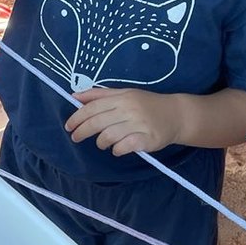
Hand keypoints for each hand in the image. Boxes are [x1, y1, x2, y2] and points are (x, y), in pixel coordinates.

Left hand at [64, 88, 181, 155]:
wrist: (177, 114)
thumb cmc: (147, 104)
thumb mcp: (125, 93)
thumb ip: (99, 95)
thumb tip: (74, 96)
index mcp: (122, 97)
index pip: (93, 107)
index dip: (77, 117)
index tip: (68, 126)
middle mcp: (129, 109)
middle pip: (97, 122)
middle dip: (82, 132)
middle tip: (75, 137)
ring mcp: (139, 124)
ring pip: (108, 136)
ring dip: (100, 142)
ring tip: (102, 143)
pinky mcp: (147, 139)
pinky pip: (123, 147)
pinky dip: (116, 150)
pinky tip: (117, 149)